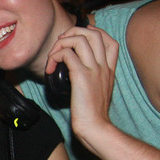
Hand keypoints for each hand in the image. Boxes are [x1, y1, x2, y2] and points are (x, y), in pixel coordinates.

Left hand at [45, 24, 118, 149]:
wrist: (95, 127)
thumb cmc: (93, 114)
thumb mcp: (98, 91)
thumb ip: (93, 78)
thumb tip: (75, 70)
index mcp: (110, 69)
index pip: (109, 39)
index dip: (92, 33)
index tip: (75, 41)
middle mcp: (103, 66)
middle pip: (93, 33)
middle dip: (73, 32)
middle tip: (60, 45)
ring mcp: (94, 70)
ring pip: (79, 39)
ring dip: (61, 43)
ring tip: (53, 56)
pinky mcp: (81, 76)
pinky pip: (67, 54)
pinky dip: (54, 57)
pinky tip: (49, 70)